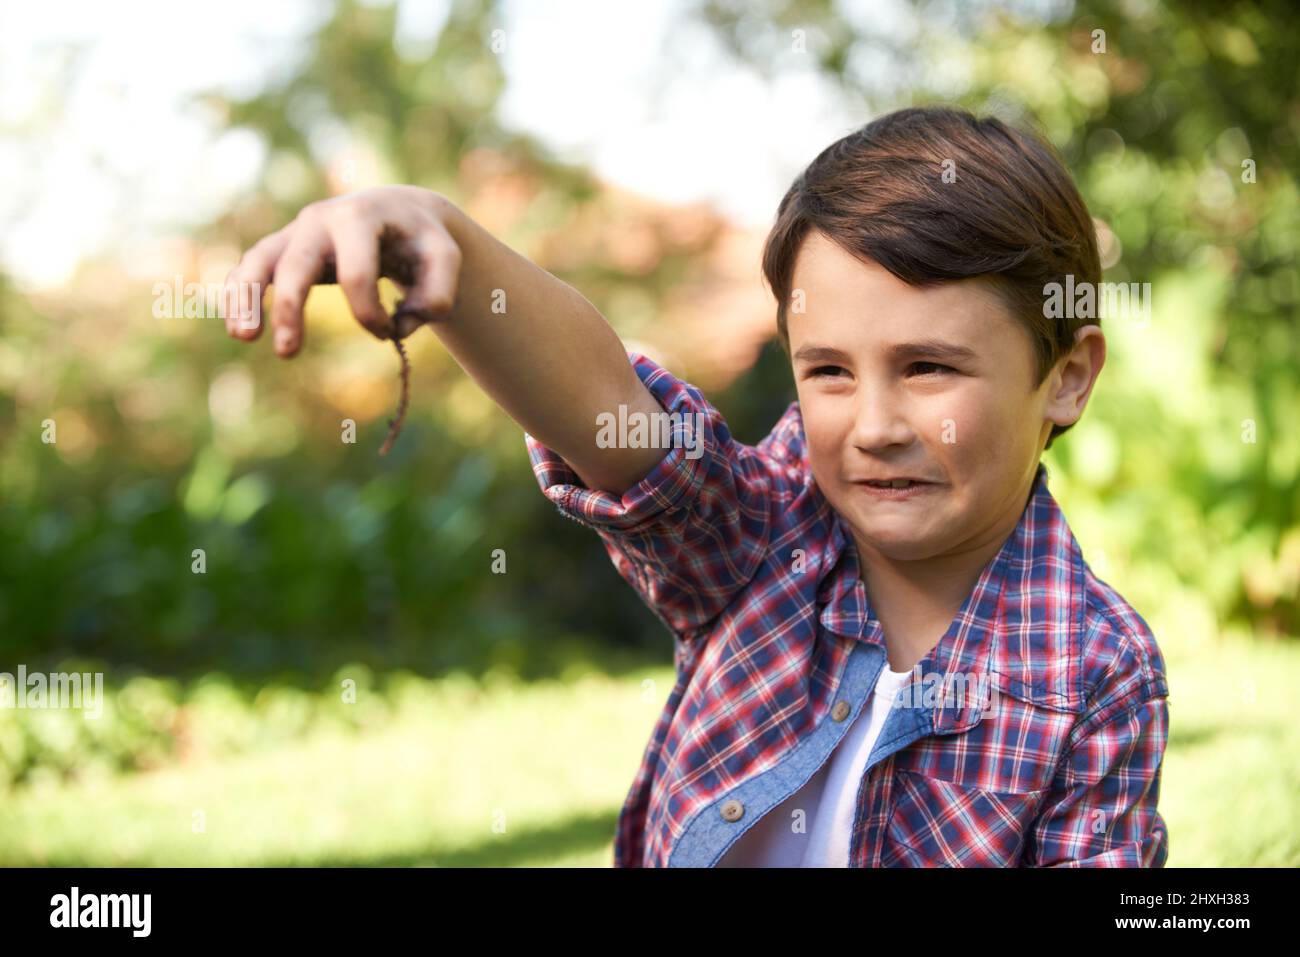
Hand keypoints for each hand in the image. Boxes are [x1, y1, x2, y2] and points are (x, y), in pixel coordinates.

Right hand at [220, 185, 462, 356]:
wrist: (400, 212)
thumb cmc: (421, 241)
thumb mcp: (444, 259)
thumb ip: (438, 294)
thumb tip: (400, 324)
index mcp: (361, 218)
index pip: (357, 275)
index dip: (372, 314)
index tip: (391, 331)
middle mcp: (322, 218)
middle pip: (297, 263)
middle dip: (291, 308)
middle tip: (287, 354)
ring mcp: (298, 231)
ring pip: (261, 259)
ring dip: (247, 297)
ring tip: (243, 336)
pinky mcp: (285, 246)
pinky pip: (253, 266)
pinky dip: (240, 292)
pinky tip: (237, 326)